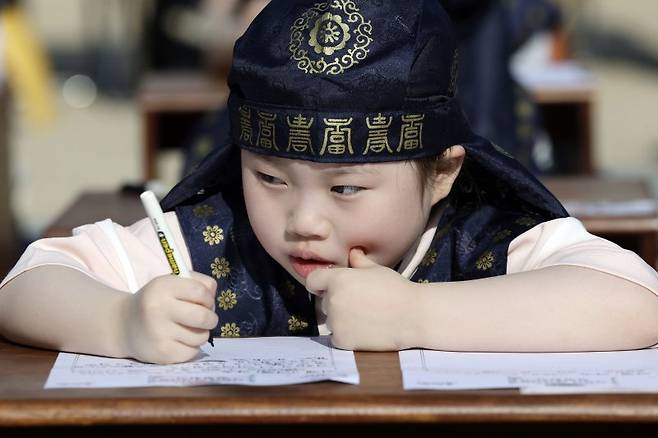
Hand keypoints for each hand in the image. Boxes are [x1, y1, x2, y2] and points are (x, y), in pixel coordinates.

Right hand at [120, 272, 217, 363]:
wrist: (124, 324)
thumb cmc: (156, 301)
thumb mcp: (171, 283)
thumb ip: (198, 284)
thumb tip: (213, 299)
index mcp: (162, 287)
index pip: (201, 291)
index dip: (209, 298)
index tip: (204, 302)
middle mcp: (158, 309)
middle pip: (203, 317)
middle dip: (211, 318)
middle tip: (207, 319)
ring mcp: (159, 334)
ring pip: (201, 337)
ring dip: (202, 333)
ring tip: (190, 329)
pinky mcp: (162, 354)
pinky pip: (193, 352)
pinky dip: (192, 347)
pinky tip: (181, 340)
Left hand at [306, 248, 420, 350]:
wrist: (413, 316)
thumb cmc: (396, 289)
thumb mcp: (377, 270)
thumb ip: (359, 262)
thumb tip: (353, 253)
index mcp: (338, 279)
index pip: (313, 281)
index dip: (321, 284)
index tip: (330, 288)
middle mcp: (332, 300)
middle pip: (324, 302)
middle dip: (337, 302)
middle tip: (359, 304)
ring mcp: (335, 322)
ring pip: (330, 320)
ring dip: (341, 320)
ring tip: (364, 318)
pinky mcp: (342, 340)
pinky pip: (337, 337)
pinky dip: (347, 335)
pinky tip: (364, 331)